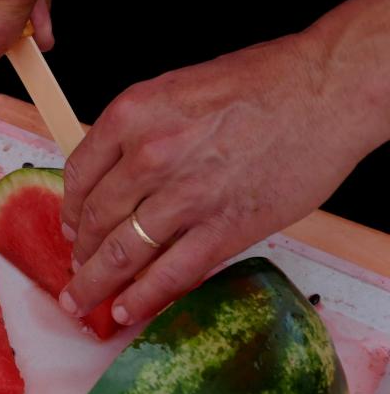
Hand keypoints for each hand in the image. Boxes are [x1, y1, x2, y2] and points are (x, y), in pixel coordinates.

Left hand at [58, 0, 389, 325]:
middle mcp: (148, 156)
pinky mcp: (222, 228)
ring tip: (82, 302)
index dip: (68, 211)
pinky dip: (141, 298)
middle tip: (74, 273)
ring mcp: (184, 196)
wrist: (326, 90)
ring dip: (95, 284)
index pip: (78, 176)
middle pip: (94, 220)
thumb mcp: (176, 90)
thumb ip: (139, 133)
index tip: (69, 229)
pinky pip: (169, 274)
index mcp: (132, 115)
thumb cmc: (260, 82)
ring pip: (121, 254)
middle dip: (79, 254)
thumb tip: (116, 176)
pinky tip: (125, 311)